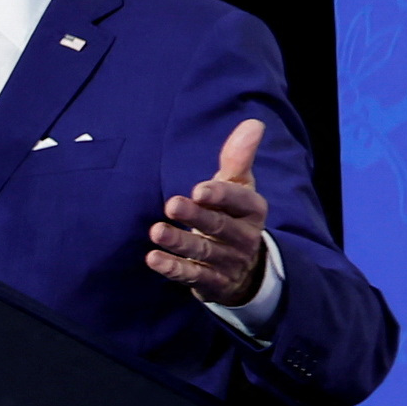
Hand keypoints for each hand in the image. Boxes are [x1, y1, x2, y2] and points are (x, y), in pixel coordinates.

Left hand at [149, 118, 270, 305]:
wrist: (244, 268)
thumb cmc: (233, 216)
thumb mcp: (238, 188)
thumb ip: (238, 158)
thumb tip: (253, 123)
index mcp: (253, 210)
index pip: (241, 201)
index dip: (222, 195)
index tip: (199, 189)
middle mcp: (244, 237)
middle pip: (220, 226)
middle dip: (196, 216)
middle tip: (171, 204)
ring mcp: (229, 262)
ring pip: (204, 252)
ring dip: (179, 242)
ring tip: (155, 231)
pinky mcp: (212, 283)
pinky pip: (193, 277)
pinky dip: (173, 268)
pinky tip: (153, 259)